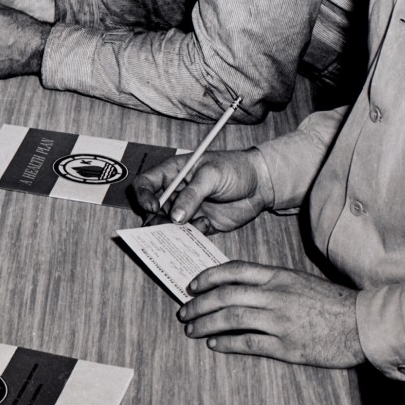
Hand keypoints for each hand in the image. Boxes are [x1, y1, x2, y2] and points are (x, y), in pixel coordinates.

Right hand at [131, 150, 270, 233]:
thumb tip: (175, 217)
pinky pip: (188, 236)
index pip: (146, 183)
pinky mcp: (201, 225)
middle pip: (153, 209)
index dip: (143, 195)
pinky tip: (207, 225)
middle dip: (156, 219)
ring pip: (168, 226)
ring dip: (173, 231)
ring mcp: (188, 210)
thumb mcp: (212, 175)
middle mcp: (176, 193)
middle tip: (166, 227)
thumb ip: (192, 194)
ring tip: (187, 229)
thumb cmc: (235, 168)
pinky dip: (191, 237)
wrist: (262, 184)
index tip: (153, 207)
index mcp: (173, 173)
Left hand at [179, 262, 364, 367]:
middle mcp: (275, 296)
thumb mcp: (298, 281)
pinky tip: (215, 344)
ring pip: (231, 319)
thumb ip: (270, 282)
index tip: (192, 285)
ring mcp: (280, 321)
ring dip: (206, 324)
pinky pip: (248, 343)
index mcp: (278, 277)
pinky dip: (227, 343)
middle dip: (198, 304)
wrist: (362, 324)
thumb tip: (238, 286)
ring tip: (192, 329)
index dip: (208, 277)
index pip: (234, 271)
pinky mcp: (286, 345)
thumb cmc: (331, 302)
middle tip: (184, 311)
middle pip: (225, 296)